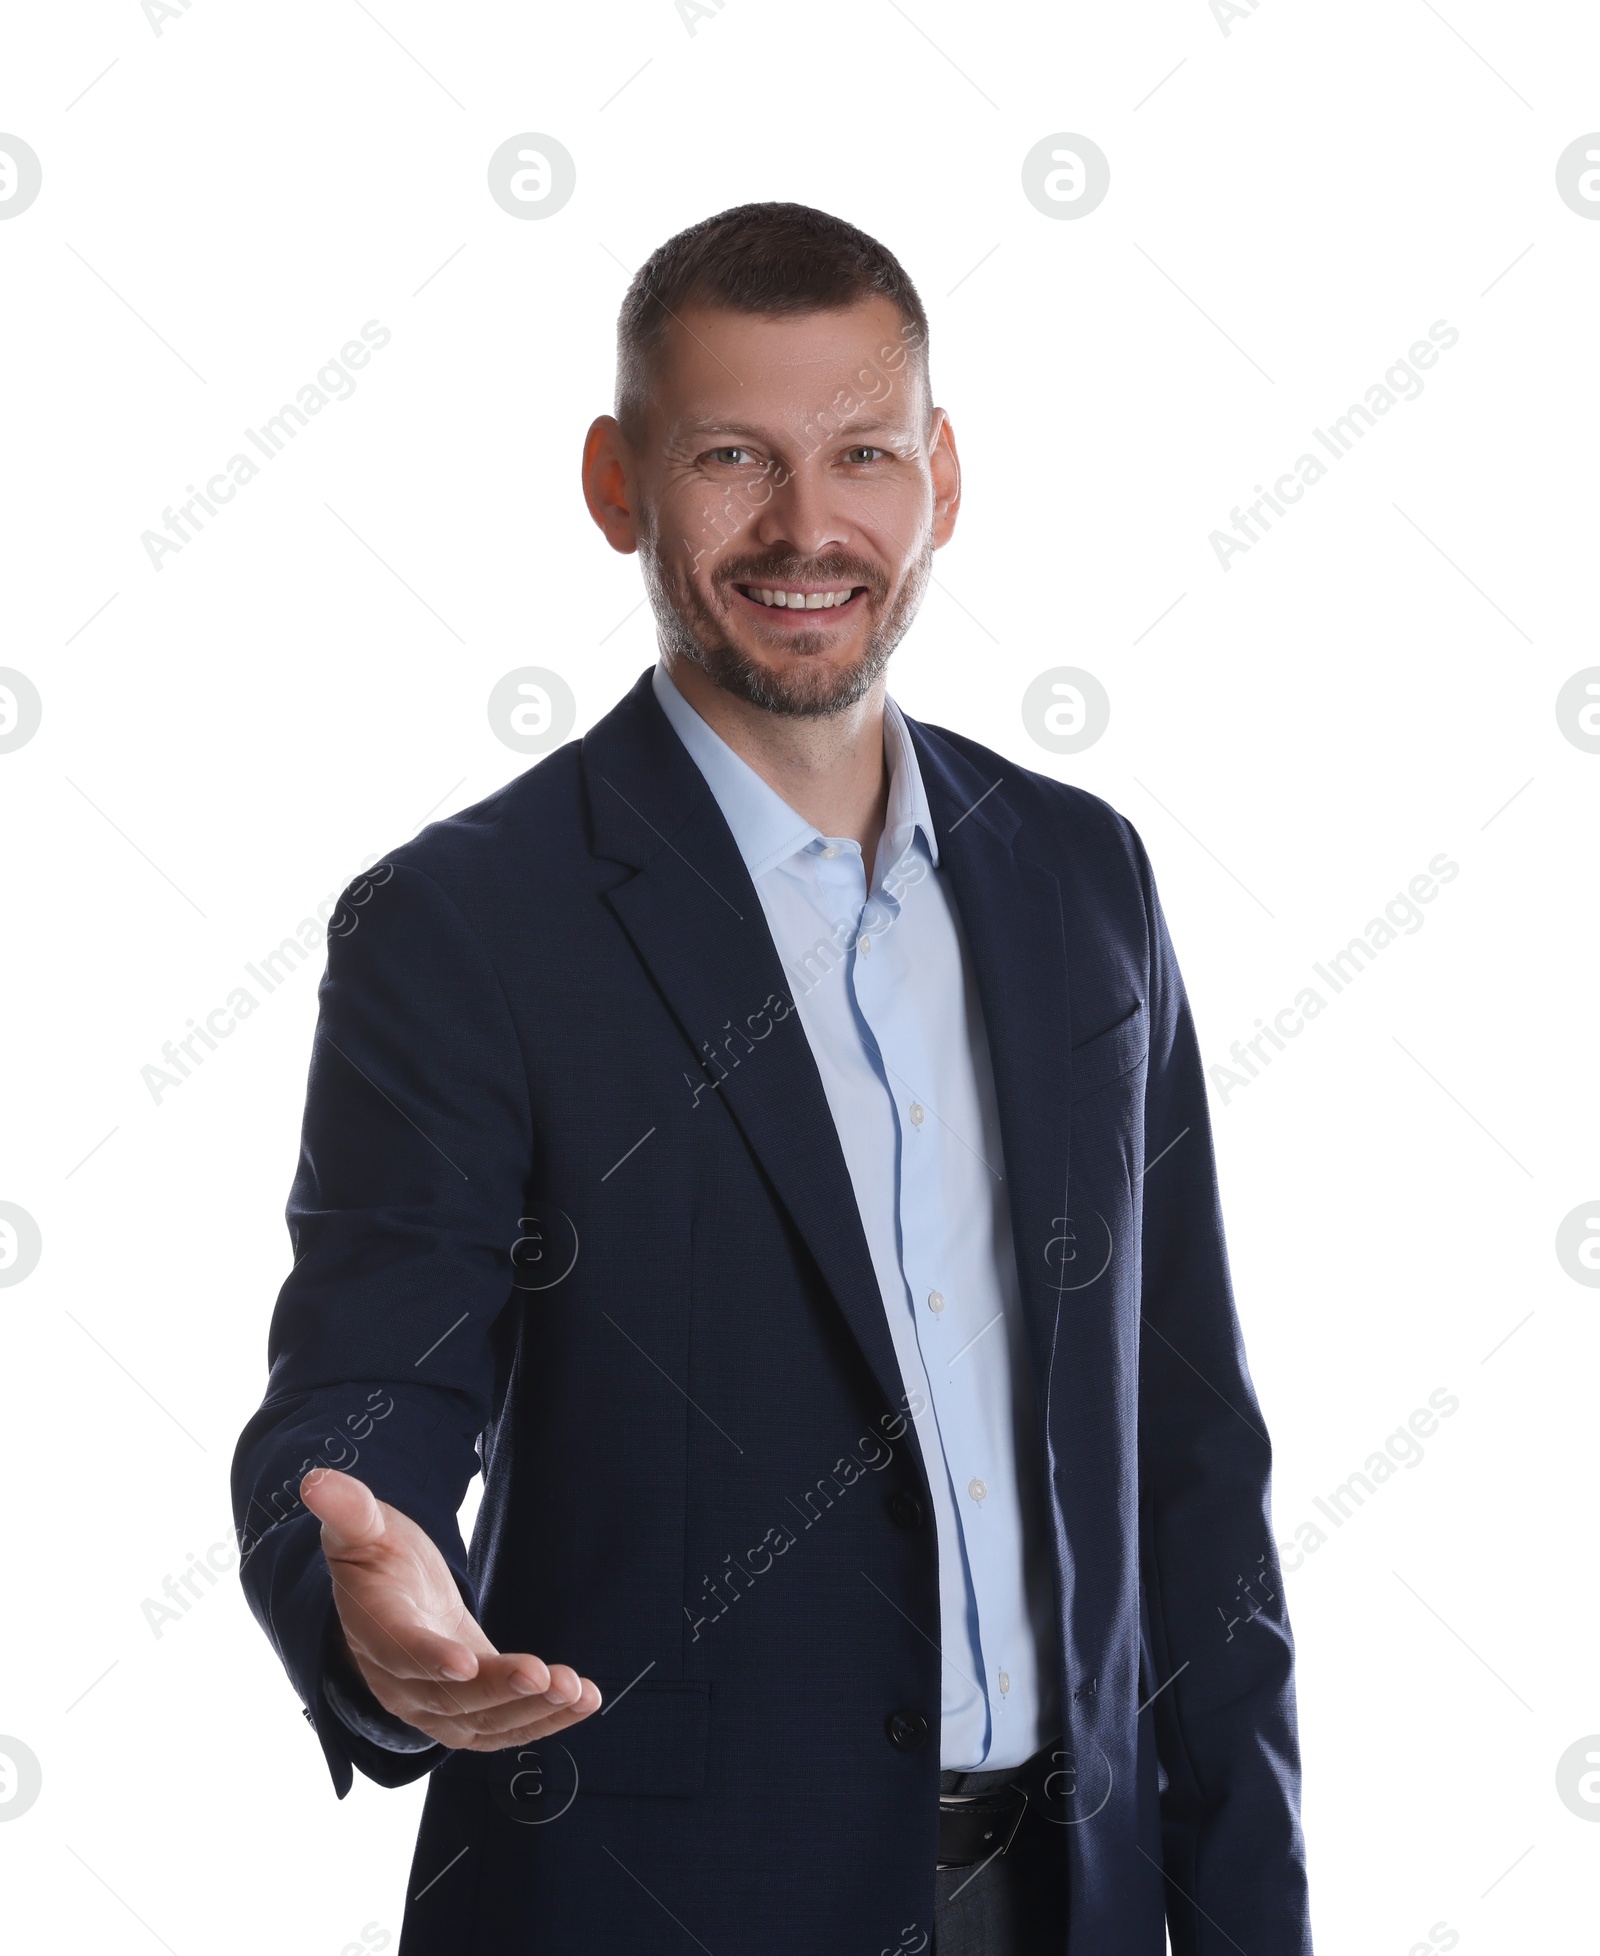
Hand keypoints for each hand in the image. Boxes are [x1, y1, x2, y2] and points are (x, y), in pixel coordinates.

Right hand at [300, 1467, 601, 1751]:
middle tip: (545, 1674)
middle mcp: (402, 1679)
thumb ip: (348, 1509)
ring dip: (532, 1712)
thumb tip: (316, 1480)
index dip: (431, 1658)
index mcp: (376, 1630)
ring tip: (576, 1691)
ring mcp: (434, 1703)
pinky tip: (583, 1700)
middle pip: (450, 1697)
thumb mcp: (362, 1528)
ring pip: (481, 1723)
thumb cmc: (376, 1559)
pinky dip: (543, 1721)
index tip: (466, 1662)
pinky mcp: (467, 1710)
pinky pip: (502, 1729)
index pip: (401, 1650)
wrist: (385, 1601)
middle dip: (499, 1689)